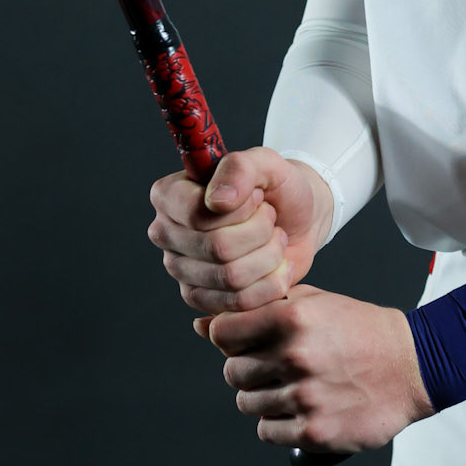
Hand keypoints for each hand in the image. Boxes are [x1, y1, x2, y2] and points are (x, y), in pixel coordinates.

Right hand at [148, 148, 333, 317]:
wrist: (299, 218)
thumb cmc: (277, 186)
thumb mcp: (266, 163)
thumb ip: (239, 168)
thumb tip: (216, 202)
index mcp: (169, 195)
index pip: (198, 216)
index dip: (240, 210)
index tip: (257, 196)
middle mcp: (166, 233)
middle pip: (218, 248)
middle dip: (260, 232)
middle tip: (270, 218)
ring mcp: (180, 270)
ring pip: (231, 277)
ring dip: (269, 256)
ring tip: (274, 239)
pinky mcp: (201, 298)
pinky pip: (239, 302)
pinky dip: (271, 283)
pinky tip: (277, 265)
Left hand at [207, 284, 435, 453]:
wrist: (412, 366)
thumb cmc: (358, 329)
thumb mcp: (312, 303)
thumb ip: (258, 311)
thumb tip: (202, 327)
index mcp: (291, 320)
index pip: (223, 334)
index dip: (229, 338)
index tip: (245, 341)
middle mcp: (295, 358)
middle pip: (232, 372)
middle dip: (249, 368)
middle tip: (277, 365)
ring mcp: (304, 398)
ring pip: (247, 404)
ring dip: (264, 396)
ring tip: (295, 385)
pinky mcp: (315, 432)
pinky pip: (267, 432)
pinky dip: (279, 423)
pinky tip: (302, 407)